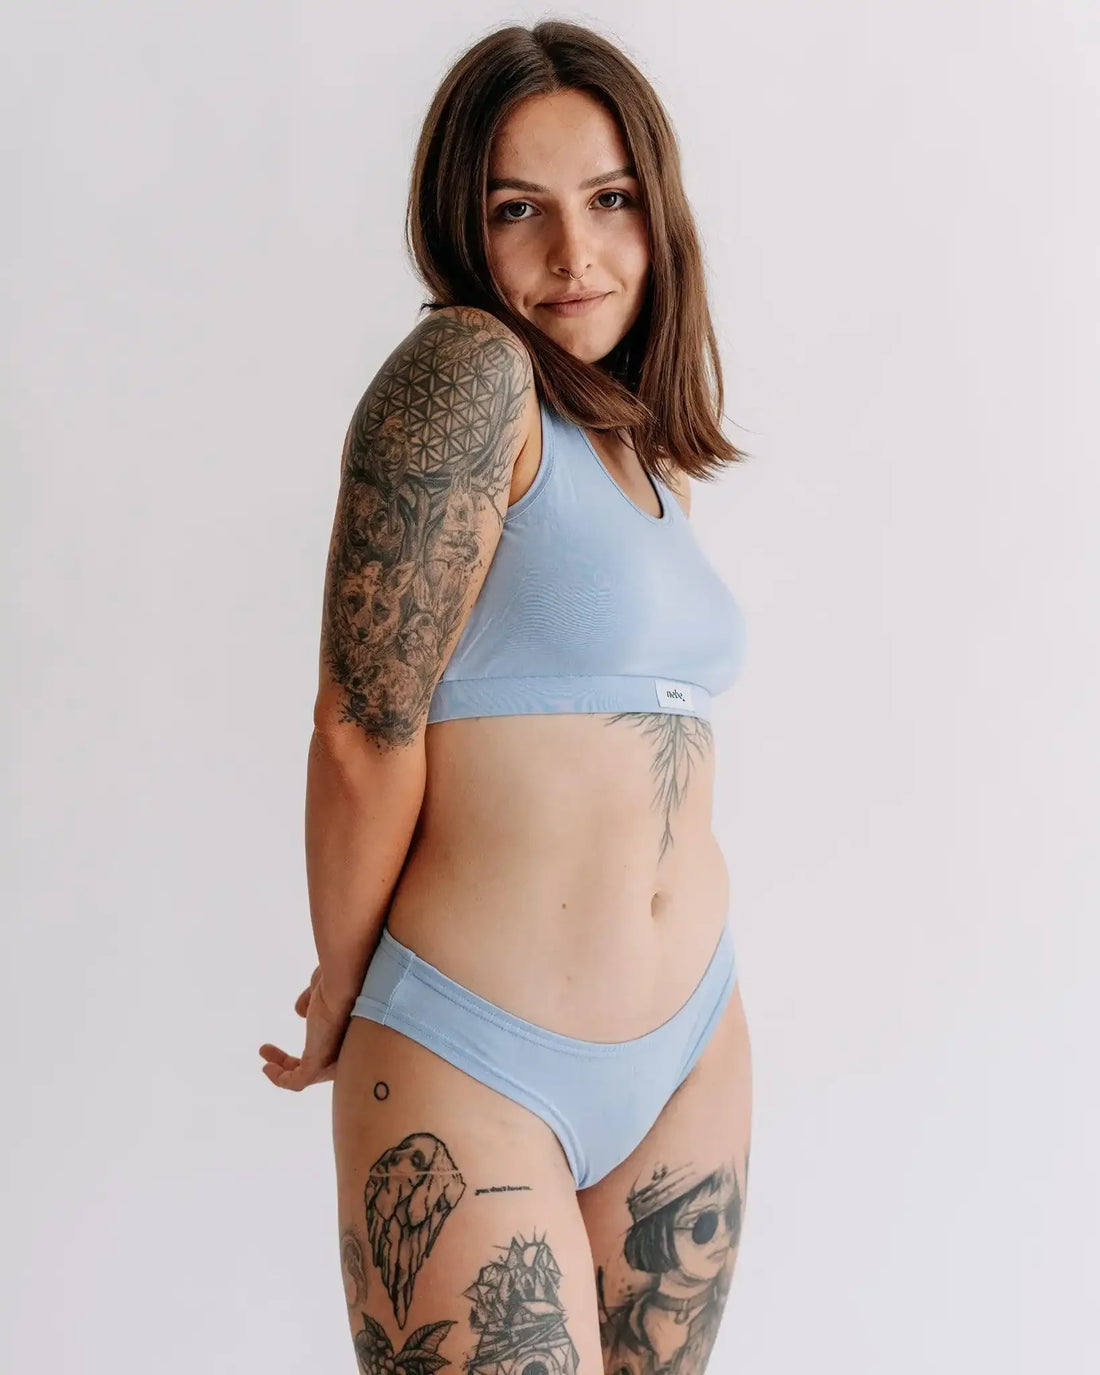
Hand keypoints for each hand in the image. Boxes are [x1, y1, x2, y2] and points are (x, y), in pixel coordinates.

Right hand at [259, 966, 354, 1090]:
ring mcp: (333, 1060)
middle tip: (271, 1050)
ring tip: (265, 1058)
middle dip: (293, 1059)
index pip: (333, 1045)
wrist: (346, 981)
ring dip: (284, 1067)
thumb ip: (313, 1000)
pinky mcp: (318, 1065)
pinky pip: (298, 1082)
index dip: (313, 1041)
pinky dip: (280, 1079)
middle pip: (320, 1063)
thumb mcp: (323, 990)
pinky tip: (266, 1066)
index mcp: (351, 1033)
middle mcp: (346, 1050)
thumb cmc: (340, 979)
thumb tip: (302, 1010)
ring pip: (308, 1074)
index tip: (296, 1029)